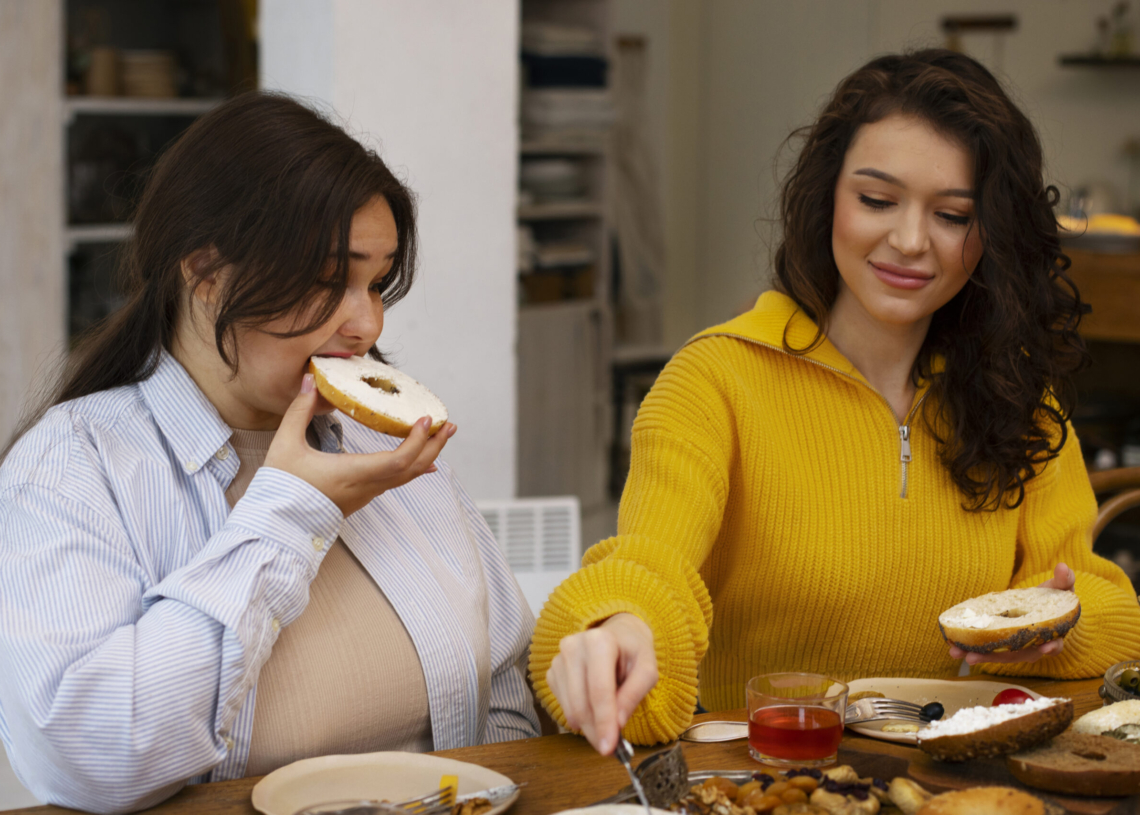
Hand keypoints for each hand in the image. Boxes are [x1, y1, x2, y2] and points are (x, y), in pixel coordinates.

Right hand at [264, 374, 454, 515]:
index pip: (398, 460)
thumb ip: (300, 411)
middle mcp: (366, 487)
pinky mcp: (362, 497)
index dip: (417, 441)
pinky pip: (397, 481)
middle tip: (449, 425)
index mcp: (352, 474)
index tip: (426, 420)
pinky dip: (413, 466)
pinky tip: (422, 459)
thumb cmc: (281, 488)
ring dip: (427, 454)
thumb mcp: (286, 445)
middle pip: (413, 469)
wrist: (277, 525)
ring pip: (407, 476)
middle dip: (434, 445)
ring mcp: (366, 494)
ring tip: (440, 434)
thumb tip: (311, 382)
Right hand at [546, 613, 657, 754]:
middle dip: (595, 730)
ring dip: (588, 726)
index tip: (608, 747)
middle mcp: (573, 646)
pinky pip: (562, 705)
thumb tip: (617, 723)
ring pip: (569, 708)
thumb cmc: (633, 652)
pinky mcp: (552, 671)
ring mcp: (559, 659)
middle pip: (581, 702)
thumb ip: (634, 694)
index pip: (599, 689)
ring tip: (605, 725)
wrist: (617, 635)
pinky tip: (593, 708)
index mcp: (599, 641)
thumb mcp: (647, 670)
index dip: (604, 721)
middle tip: (609, 746)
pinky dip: (578, 716)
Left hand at [948, 563, 1074, 665]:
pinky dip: (971, 649)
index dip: (1051, 647)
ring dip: (978, 655)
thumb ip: (1064, 579)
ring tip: (956, 654)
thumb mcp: (1060, 587)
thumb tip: (1063, 567)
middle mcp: (1034, 646)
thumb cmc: (1053, 598)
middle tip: (974, 657)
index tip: (1045, 648)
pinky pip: (988, 649)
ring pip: (999, 655)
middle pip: (1017, 655)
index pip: (1054, 644)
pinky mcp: (1002, 643)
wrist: (1039, 605)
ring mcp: (1016, 647)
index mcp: (1052, 634)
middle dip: (996, 657)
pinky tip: (954, 648)